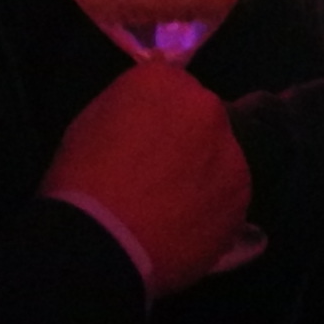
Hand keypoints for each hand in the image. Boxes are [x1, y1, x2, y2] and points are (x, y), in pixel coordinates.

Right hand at [45, 58, 253, 294]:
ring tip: (174, 204)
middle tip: (160, 170)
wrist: (103, 241)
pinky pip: (228, 196)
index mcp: (164, 81)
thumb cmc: (82, 179)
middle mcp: (206, 108)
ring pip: (221, 156)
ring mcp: (231, 153)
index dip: (158, 113)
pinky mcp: (241, 197)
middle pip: (203, 116)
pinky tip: (186, 226)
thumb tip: (148, 113)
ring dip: (205, 171)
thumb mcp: (92, 121)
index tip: (146, 135)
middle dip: (187, 137)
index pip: (171, 84)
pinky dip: (212, 206)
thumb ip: (131, 106)